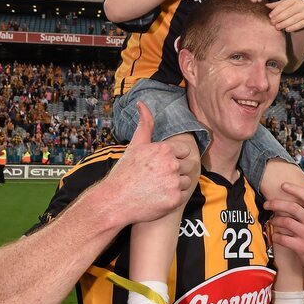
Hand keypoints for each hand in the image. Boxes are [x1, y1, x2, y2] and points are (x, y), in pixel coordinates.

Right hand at [108, 103, 193, 223]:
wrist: (115, 200)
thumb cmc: (125, 172)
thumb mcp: (135, 145)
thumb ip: (145, 124)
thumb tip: (142, 104)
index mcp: (164, 149)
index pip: (185, 151)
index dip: (174, 158)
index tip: (161, 166)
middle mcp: (172, 165)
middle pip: (188, 166)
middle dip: (176, 171)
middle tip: (159, 178)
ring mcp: (174, 183)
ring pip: (186, 181)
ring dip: (177, 184)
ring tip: (159, 188)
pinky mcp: (175, 200)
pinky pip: (184, 195)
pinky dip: (175, 197)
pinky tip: (160, 197)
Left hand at [264, 182, 303, 286]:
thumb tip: (290, 197)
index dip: (294, 189)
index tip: (283, 185)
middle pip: (292, 207)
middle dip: (276, 204)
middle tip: (267, 204)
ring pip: (286, 222)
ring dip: (275, 221)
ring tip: (273, 222)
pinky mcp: (302, 247)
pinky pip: (283, 238)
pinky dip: (276, 236)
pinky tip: (275, 236)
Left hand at [266, 0, 303, 32]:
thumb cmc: (294, 8)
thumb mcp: (286, 4)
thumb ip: (277, 5)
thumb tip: (266, 5)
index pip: (284, 5)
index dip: (276, 11)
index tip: (270, 16)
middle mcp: (302, 4)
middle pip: (288, 12)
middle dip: (279, 18)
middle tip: (272, 23)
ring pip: (293, 19)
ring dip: (284, 24)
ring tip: (277, 27)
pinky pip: (299, 25)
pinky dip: (292, 27)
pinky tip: (286, 30)